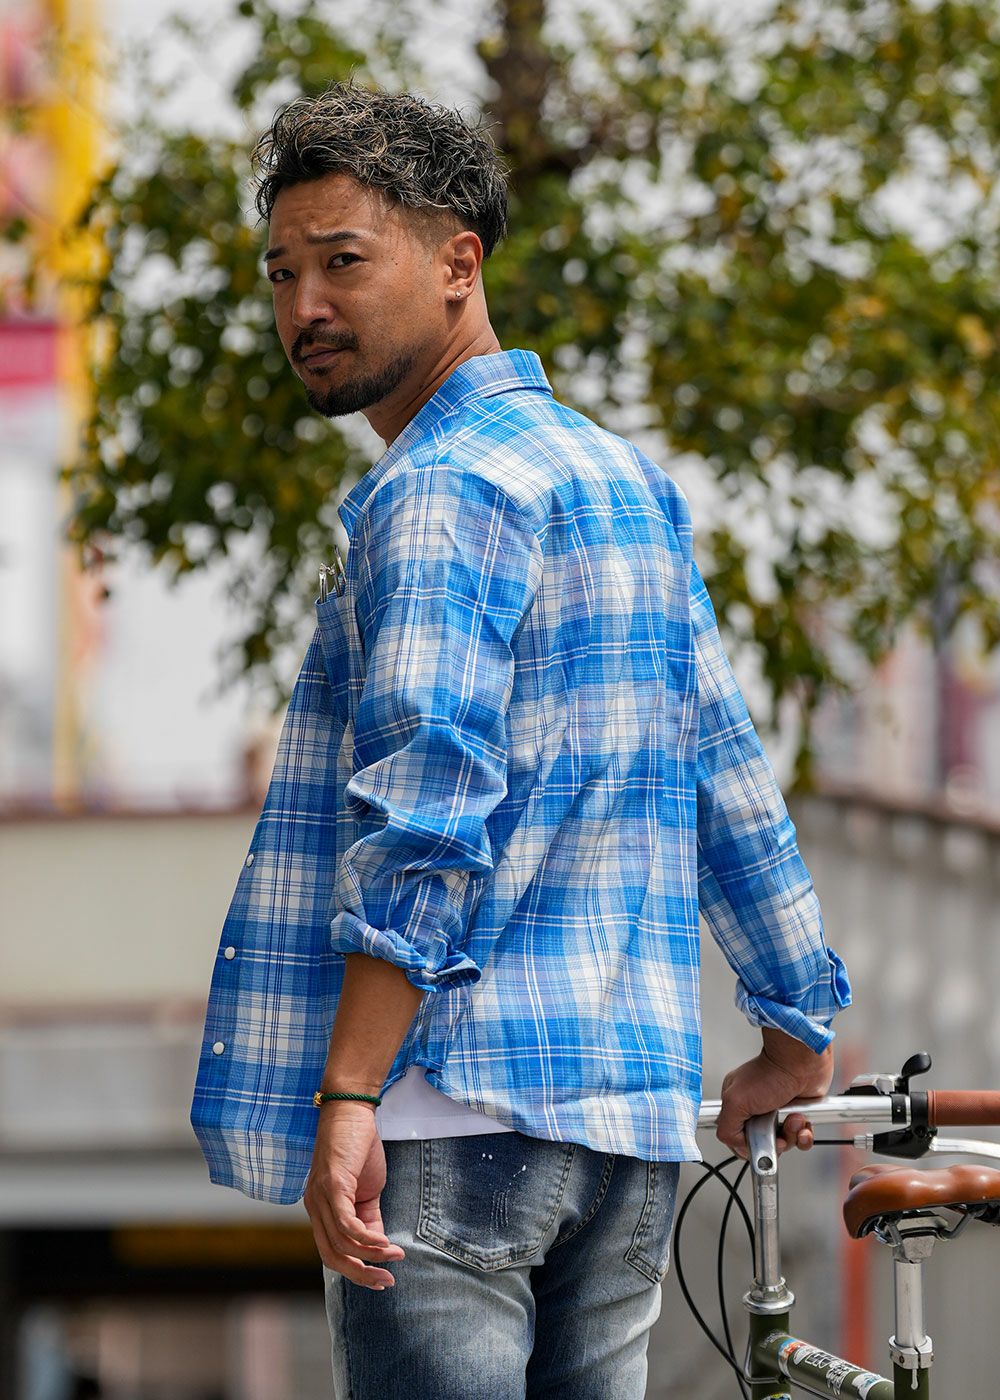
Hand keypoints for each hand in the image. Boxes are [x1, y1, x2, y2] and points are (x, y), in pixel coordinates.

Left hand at [303, 1101, 404, 1288]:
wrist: (352, 1111)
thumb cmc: (358, 1148)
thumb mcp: (366, 1190)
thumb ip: (368, 1218)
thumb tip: (379, 1246)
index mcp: (320, 1211)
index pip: (332, 1253)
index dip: (355, 1271)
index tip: (381, 1280)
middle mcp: (314, 1208)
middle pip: (332, 1257)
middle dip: (360, 1274)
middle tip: (386, 1282)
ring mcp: (320, 1197)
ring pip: (341, 1243)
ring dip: (371, 1256)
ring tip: (395, 1257)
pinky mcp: (332, 1185)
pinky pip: (346, 1223)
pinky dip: (366, 1238)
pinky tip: (385, 1243)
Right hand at [716, 1029, 834, 1158]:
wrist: (803, 1063)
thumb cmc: (772, 1073)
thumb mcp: (736, 1101)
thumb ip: (727, 1128)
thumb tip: (737, 1145)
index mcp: (738, 1104)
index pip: (738, 1138)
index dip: (750, 1146)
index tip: (759, 1143)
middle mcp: (758, 1109)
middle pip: (764, 1143)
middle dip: (775, 1141)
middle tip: (778, 1130)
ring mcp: (780, 1112)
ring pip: (784, 1142)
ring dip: (791, 1136)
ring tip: (794, 1119)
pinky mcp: (799, 1114)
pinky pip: (801, 1138)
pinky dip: (804, 1135)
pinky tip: (803, 1123)